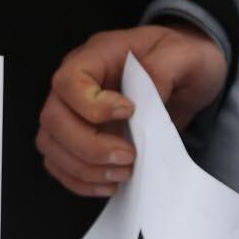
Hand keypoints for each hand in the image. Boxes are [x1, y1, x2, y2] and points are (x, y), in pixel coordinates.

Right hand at [36, 25, 226, 197]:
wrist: (187, 78)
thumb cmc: (182, 60)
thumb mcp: (186, 55)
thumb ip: (164, 68)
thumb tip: (146, 97)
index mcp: (96, 56)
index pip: (68, 81)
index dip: (90, 105)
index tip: (130, 113)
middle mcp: (75, 85)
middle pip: (53, 118)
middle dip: (88, 147)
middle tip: (129, 157)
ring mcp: (73, 112)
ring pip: (51, 144)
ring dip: (84, 168)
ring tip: (123, 174)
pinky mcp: (78, 138)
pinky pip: (60, 163)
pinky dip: (81, 180)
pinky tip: (110, 183)